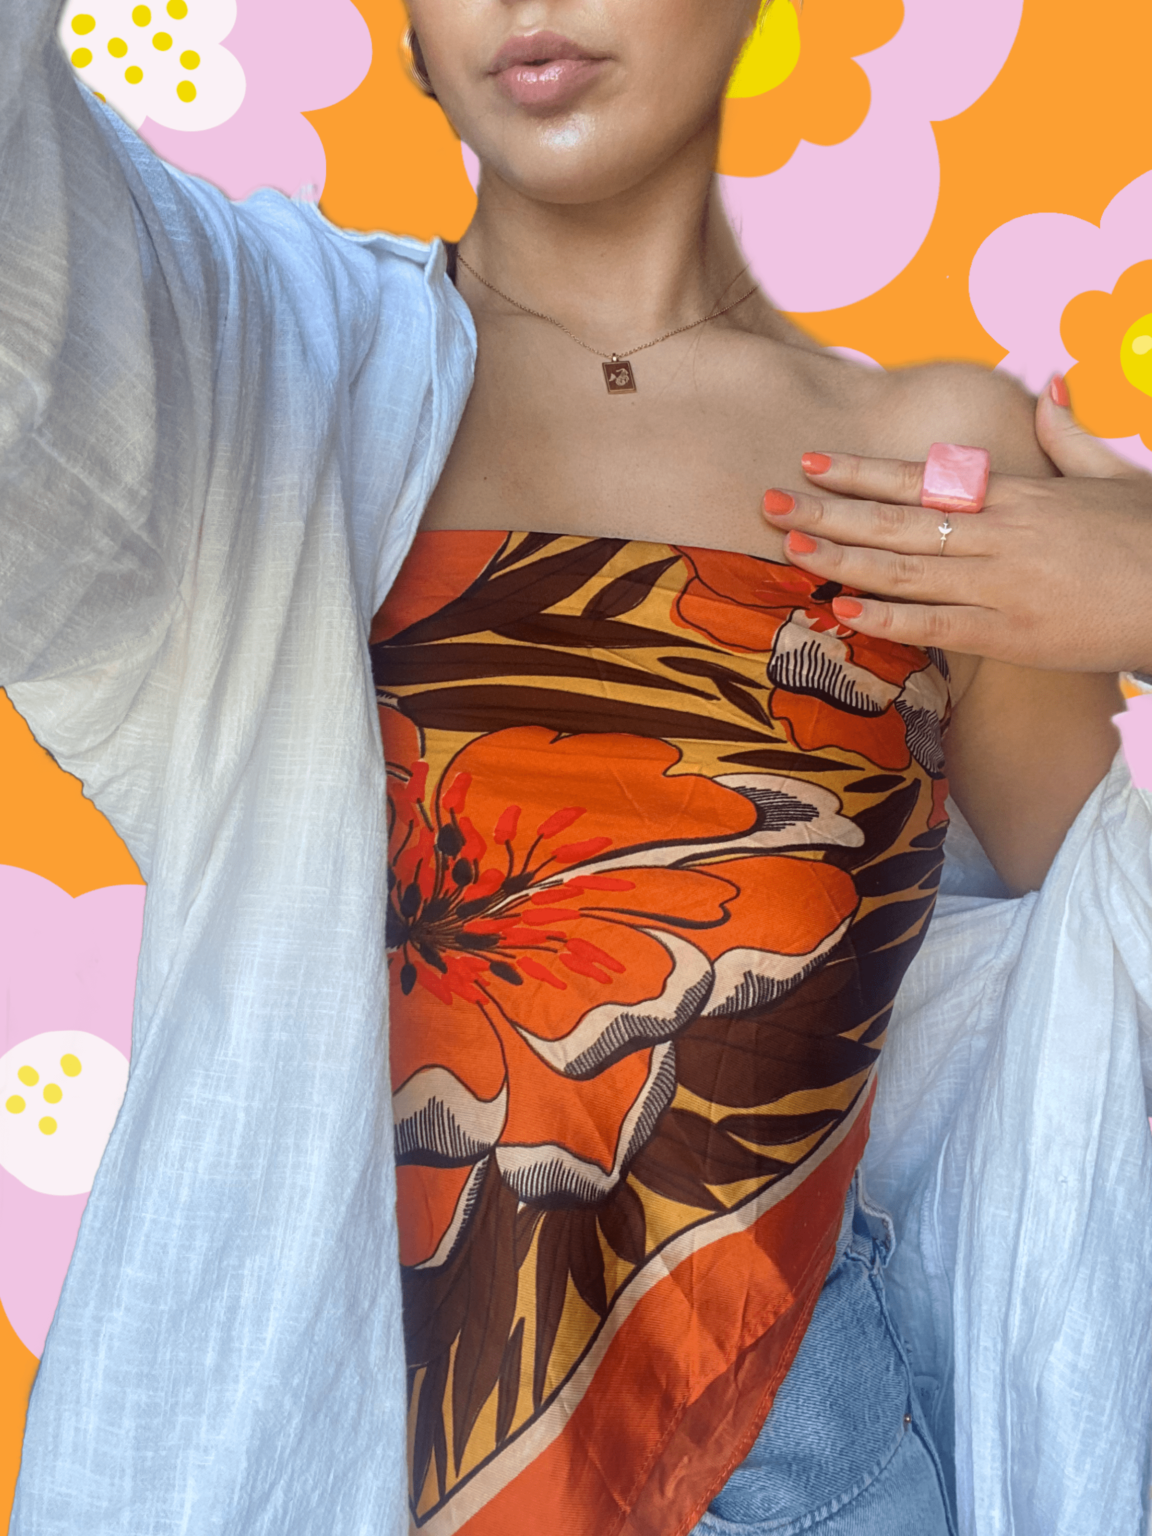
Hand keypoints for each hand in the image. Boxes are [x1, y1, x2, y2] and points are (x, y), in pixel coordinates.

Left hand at [762, 379, 1151, 672]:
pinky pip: (938, 626)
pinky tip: (843, 612)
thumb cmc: (1151, 536)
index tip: (811, 460)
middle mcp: (998, 536)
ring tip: (790, 546)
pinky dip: (889, 620)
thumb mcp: (1109, 475)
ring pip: (906, 571)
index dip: (860, 471)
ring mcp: (1002, 586)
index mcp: (1016, 496)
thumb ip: (1064, 435)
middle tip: (769, 502)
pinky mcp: (1012, 635)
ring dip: (843, 559)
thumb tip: (1047, 385)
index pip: (921, 479)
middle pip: (896, 522)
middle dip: (829, 511)